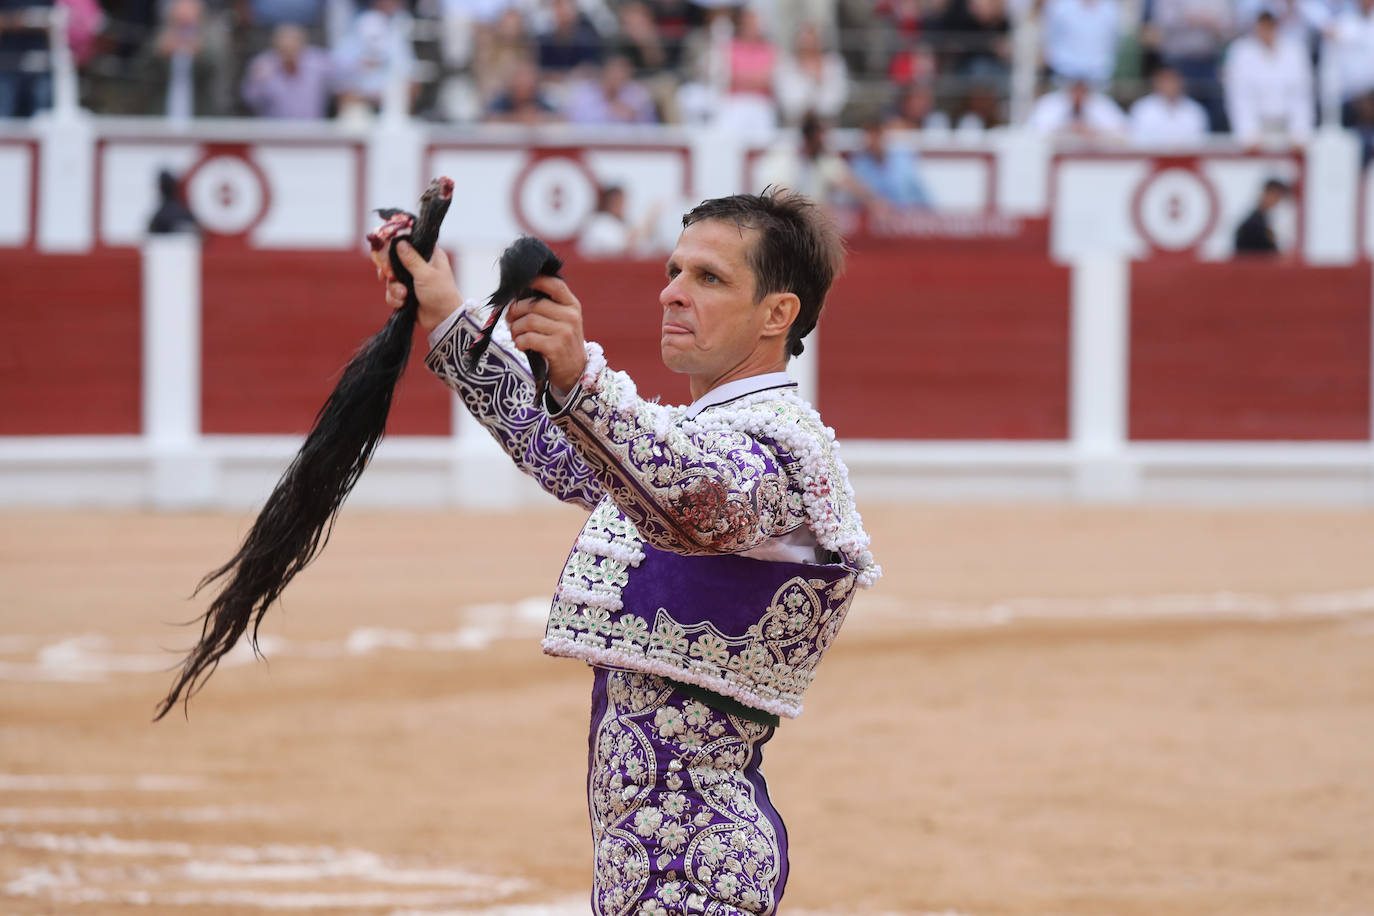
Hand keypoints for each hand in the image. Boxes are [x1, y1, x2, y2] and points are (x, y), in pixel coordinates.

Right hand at [387, 240, 461, 332]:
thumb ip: (411, 259)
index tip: (386, 258)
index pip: (405, 243)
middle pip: (392, 260)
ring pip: (389, 278)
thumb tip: (399, 242)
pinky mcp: (405, 292)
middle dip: (389, 271)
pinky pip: (391, 292)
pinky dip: (395, 298)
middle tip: (391, 277)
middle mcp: (418, 264)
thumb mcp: (426, 274)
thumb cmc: (440, 294)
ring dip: (394, 288)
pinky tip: (403, 303)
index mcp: (428, 254)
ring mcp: (411, 279)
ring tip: (404, 295)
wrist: (443, 320)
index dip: (391, 249)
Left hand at [506, 276, 587, 392]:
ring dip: (515, 328)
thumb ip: (547, 307)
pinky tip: (521, 345)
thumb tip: (516, 296)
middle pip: (534, 305)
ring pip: (529, 321)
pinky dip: (519, 341)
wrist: (575, 371)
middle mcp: (571, 316)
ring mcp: (564, 332)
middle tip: (510, 319)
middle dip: (516, 311)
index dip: (536, 281)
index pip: (555, 285)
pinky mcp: (556, 347)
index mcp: (572, 305)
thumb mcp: (563, 321)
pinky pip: (528, 338)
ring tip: (515, 334)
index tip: (520, 286)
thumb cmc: (562, 342)